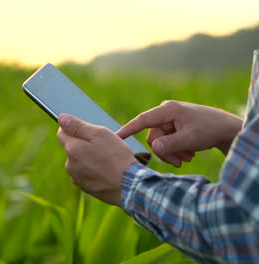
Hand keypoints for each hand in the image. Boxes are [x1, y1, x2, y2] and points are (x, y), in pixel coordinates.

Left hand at [57, 114, 136, 205]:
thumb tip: (61, 118)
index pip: (61, 133)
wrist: (129, 186)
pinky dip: (92, 170)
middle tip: (102, 145)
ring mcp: (76, 177)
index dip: (72, 128)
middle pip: (71, 148)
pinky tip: (106, 170)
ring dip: (87, 157)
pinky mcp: (84, 187)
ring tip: (106, 159)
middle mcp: (69, 164)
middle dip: (82, 144)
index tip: (85, 129)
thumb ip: (78, 126)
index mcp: (72, 149)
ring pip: (78, 161)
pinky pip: (85, 173)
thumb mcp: (99, 134)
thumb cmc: (116, 157)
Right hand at [116, 100, 242, 166]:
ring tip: (187, 158)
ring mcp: (170, 119)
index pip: (142, 120)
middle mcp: (166, 112)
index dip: (127, 129)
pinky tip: (188, 153)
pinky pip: (166, 141)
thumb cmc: (210, 130)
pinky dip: (176, 149)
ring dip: (172, 152)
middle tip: (180, 162)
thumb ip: (170, 145)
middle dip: (165, 151)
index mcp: (168, 110)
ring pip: (160, 142)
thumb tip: (153, 148)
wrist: (227, 129)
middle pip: (153, 137)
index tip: (115, 137)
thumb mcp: (190, 139)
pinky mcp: (174, 126)